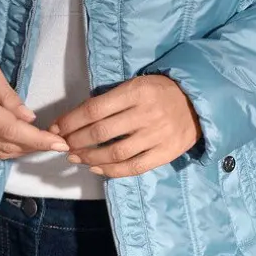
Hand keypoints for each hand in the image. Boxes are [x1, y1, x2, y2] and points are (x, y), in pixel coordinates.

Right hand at [0, 48, 69, 159]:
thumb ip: (10, 97)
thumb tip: (29, 118)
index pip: (10, 129)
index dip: (36, 139)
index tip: (58, 143)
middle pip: (5, 145)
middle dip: (34, 146)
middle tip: (55, 142)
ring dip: (21, 151)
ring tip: (41, 143)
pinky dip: (6, 151)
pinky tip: (19, 144)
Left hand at [46, 74, 201, 178]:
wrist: (199, 103)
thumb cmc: (160, 92)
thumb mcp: (137, 85)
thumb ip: (112, 100)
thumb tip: (77, 118)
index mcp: (136, 92)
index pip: (94, 109)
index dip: (70, 121)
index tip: (56, 128)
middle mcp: (146, 113)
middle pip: (100, 132)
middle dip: (75, 141)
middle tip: (63, 146)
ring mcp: (157, 135)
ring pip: (115, 152)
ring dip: (89, 157)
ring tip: (76, 158)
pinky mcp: (166, 152)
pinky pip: (134, 167)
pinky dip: (112, 171)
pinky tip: (96, 169)